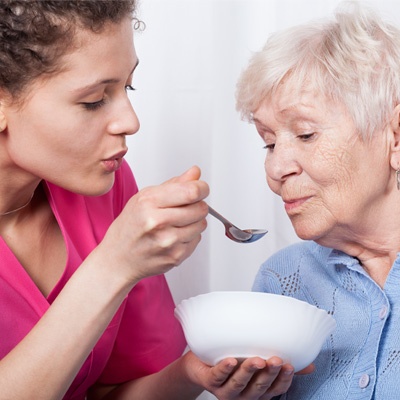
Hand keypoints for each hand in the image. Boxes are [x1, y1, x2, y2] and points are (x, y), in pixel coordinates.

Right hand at [98, 166, 208, 282]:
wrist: (118, 259)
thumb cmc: (130, 227)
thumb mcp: (145, 198)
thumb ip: (174, 184)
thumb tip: (195, 173)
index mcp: (149, 203)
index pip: (191, 191)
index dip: (202, 188)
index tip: (201, 188)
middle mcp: (158, 222)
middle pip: (200, 208)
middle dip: (198, 205)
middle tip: (186, 207)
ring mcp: (168, 241)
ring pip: (201, 224)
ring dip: (195, 221)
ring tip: (177, 223)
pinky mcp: (176, 256)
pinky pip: (197, 239)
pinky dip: (190, 236)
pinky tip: (174, 236)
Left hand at [183, 352, 313, 399]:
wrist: (200, 362)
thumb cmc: (232, 359)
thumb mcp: (258, 360)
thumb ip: (281, 364)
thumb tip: (309, 365)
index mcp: (257, 389)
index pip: (275, 389)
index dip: (282, 379)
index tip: (289, 366)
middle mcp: (243, 393)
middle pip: (258, 387)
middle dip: (268, 375)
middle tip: (275, 360)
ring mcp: (226, 388)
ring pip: (238, 384)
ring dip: (248, 372)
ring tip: (256, 360)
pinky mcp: (210, 380)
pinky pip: (217, 377)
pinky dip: (224, 369)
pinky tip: (230, 360)